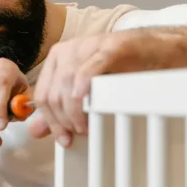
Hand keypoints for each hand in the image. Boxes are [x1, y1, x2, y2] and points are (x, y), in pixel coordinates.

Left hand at [29, 31, 138, 146]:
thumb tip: (35, 130)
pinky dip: (83, 87)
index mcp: (57, 59)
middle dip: (63, 120)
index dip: (50, 121)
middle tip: (78, 133)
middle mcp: (67, 51)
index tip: (64, 139)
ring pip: (67, 84)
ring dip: (75, 112)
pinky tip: (84, 101)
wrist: (151, 50)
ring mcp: (87, 47)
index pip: (42, 95)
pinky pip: (89, 69)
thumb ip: (60, 110)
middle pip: (53, 93)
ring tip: (86, 126)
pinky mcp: (108, 48)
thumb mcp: (85, 90)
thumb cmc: (120, 70)